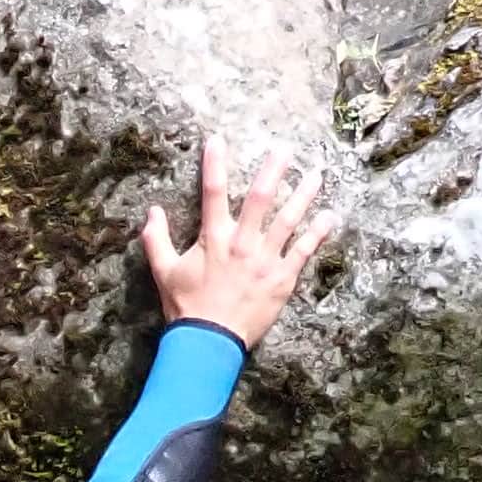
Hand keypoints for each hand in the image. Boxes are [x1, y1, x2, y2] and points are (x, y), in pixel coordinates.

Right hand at [142, 132, 334, 350]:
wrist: (209, 342)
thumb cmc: (186, 307)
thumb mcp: (164, 272)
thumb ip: (156, 239)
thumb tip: (152, 211)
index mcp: (213, 238)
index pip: (212, 192)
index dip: (214, 164)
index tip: (218, 140)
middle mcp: (242, 243)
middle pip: (260, 198)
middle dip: (273, 170)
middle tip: (285, 148)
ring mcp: (265, 260)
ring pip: (288, 219)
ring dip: (303, 195)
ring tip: (316, 174)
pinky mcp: (283, 278)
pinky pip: (304, 250)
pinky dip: (318, 233)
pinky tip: (329, 217)